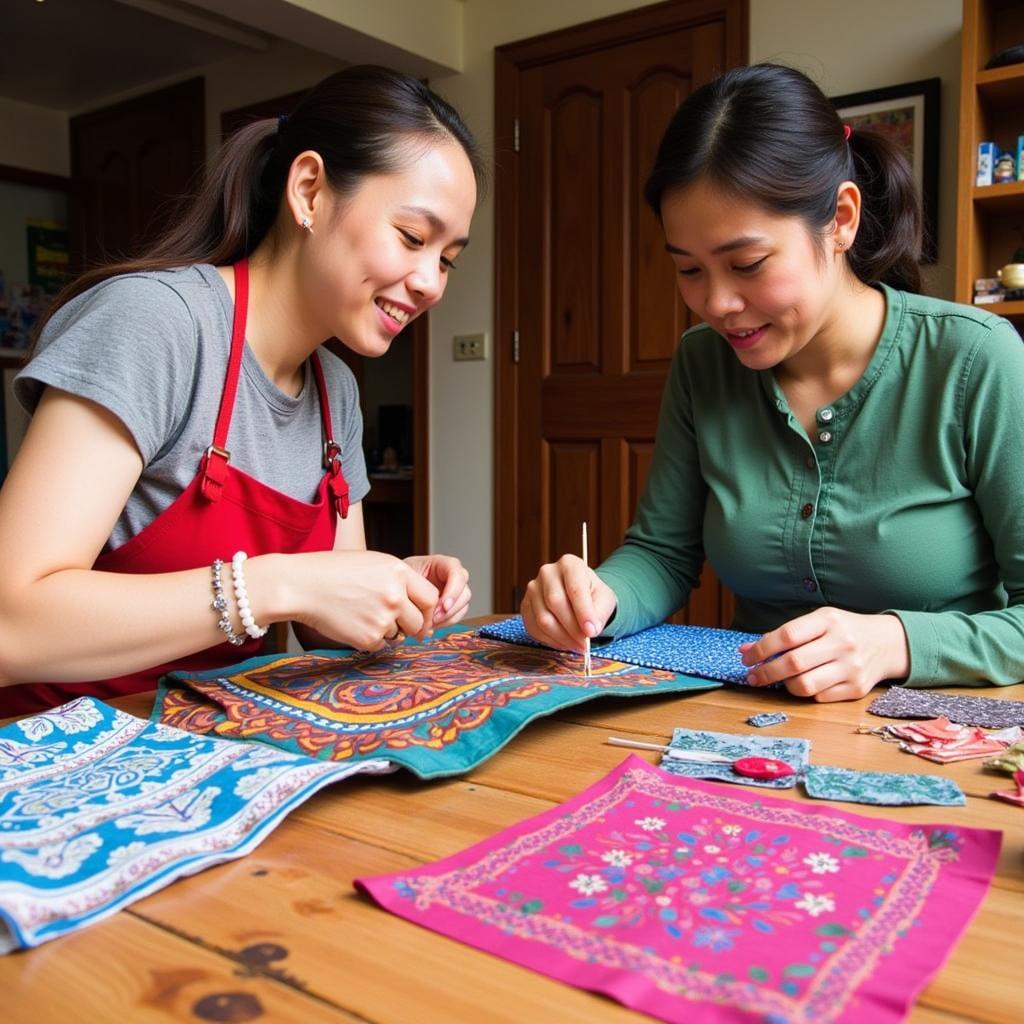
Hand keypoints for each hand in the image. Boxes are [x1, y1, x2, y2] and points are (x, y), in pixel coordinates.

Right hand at [285, 550, 439, 650]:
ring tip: (361, 613)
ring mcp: (383, 618)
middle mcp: (395, 596)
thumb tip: (422, 606)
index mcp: (399, 572)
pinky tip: (352, 623)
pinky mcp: (368, 638)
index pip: (431, 598)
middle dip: (411, 625)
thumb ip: (401, 581)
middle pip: (419, 622)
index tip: (421, 614)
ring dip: (387, 630)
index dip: (427, 609)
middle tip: (393, 621)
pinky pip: (380, 644)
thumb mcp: (375, 563)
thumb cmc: (335, 571)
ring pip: (399, 634)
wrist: (301, 585)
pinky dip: (369, 639)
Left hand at [404, 554, 470, 627]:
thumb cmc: (399, 576)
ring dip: (448, 618)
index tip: (443, 606)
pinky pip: (456, 616)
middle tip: (434, 619)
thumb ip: (417, 587)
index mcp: (442, 563)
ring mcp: (454, 591)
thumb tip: (425, 606)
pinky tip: (431, 624)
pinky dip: (445, 623)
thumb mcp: (405, 576)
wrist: (396, 586)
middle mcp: (452, 576)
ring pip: (463, 606)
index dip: (454, 590)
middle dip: (451, 609)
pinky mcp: (451, 605)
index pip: (457, 573)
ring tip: (429, 623)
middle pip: (464, 592)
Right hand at [521, 554, 617, 651]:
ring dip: (562, 637)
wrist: (578, 596)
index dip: (583, 612)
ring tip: (577, 645)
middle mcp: (547, 572)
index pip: (574, 588)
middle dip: (572, 628)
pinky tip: (564, 642)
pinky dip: (551, 640)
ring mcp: (533, 589)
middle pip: (555, 602)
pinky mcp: (525, 605)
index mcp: (570, 564)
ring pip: (543, 618)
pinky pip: (534, 628)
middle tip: (585, 644)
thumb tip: (590, 630)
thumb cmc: (592, 595)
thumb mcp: (604, 599)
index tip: (592, 631)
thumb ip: (599, 613)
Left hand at [740, 608, 909, 701]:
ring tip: (778, 681)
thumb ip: (783, 635)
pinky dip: (806, 693)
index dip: (761, 649)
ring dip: (784, 686)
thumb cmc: (842, 630)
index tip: (746, 657)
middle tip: (753, 676)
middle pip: (794, 663)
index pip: (787, 635)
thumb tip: (745, 650)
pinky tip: (803, 684)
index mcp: (829, 620)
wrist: (887, 643)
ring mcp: (852, 667)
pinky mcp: (858, 689)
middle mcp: (842, 643)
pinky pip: (820, 697)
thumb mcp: (816, 622)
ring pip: (805, 685)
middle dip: (766, 672)